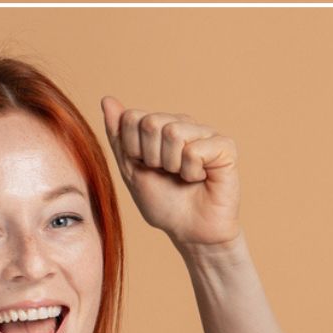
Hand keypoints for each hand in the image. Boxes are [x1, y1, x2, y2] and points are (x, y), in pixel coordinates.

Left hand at [101, 97, 241, 248]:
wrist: (190, 232)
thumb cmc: (164, 204)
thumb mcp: (131, 170)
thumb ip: (119, 136)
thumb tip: (107, 100)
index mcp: (160, 126)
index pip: (131, 117)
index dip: (133, 149)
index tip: (147, 168)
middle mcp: (183, 123)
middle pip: (151, 122)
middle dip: (152, 157)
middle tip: (167, 174)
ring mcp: (205, 133)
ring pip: (174, 133)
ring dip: (173, 165)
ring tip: (184, 177)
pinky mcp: (225, 146)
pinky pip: (195, 149)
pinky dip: (192, 172)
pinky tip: (201, 179)